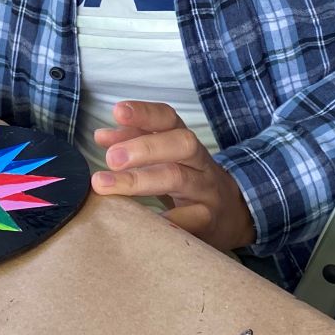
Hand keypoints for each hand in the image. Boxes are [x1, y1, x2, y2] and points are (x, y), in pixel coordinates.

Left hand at [90, 101, 255, 251]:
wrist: (232, 214)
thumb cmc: (189, 180)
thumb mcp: (166, 158)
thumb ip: (135, 143)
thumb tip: (102, 136)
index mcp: (185, 142)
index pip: (169, 118)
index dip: (145, 113)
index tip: (118, 111)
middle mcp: (199, 162)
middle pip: (181, 144)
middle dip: (144, 147)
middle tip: (111, 158)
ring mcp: (205, 191)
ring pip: (178, 178)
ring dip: (139, 180)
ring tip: (104, 185)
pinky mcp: (207, 221)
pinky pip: (187, 219)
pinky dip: (163, 220)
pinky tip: (137, 222)